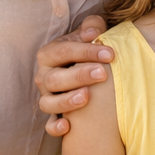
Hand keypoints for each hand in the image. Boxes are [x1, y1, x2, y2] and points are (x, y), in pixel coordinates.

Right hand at [36, 15, 112, 135]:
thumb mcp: (88, 36)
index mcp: (49, 54)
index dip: (87, 52)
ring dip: (66, 101)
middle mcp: (44, 76)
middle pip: (55, 78)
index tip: (110, 53)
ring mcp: (46, 97)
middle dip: (79, 75)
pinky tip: (68, 127)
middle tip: (103, 73)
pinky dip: (55, 127)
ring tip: (86, 97)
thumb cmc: (86, 52)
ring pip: (48, 102)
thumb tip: (94, 31)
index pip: (64, 51)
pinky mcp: (52, 115)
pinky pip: (49, 125)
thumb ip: (92, 28)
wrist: (82, 70)